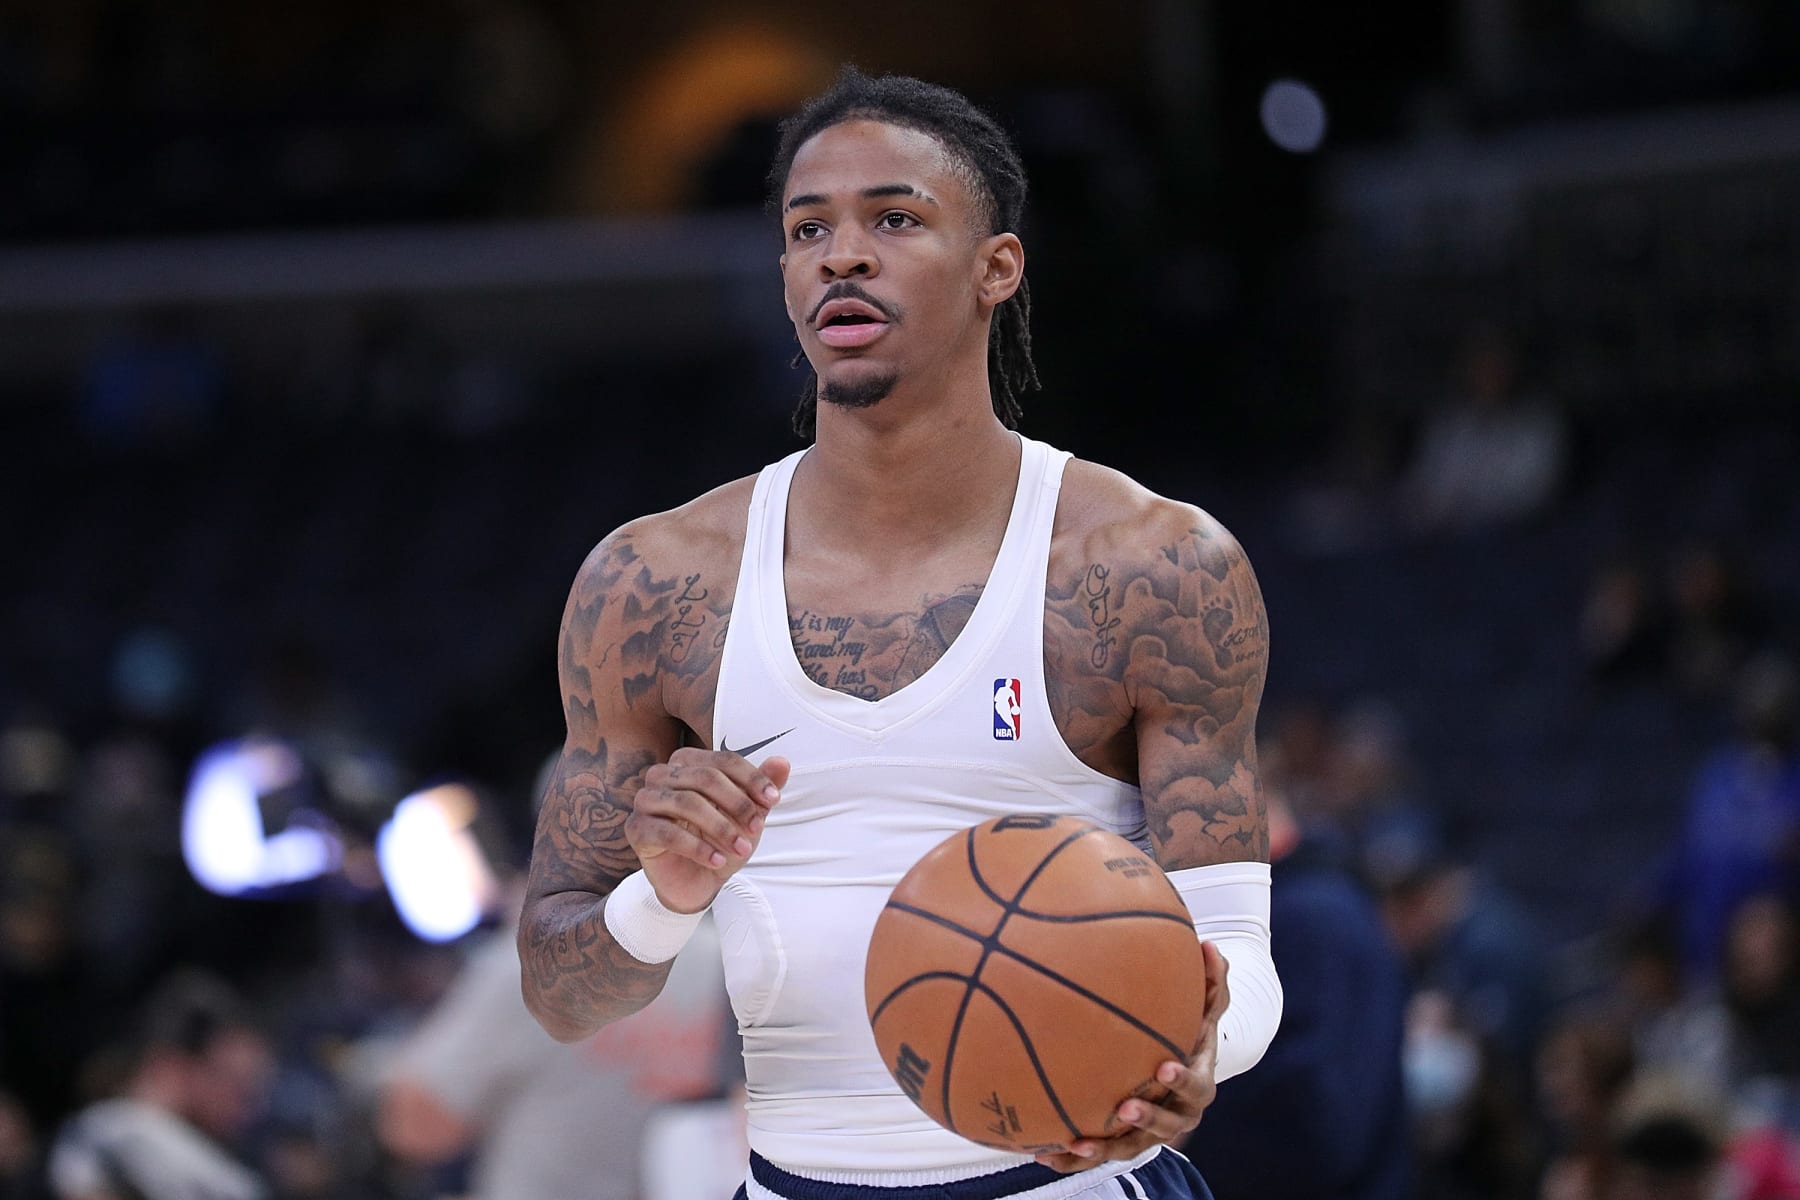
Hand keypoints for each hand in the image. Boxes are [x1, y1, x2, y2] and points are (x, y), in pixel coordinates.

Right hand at [624, 750, 787, 913]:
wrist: (697, 882)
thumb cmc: (719, 840)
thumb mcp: (747, 813)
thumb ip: (762, 786)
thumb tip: (782, 762)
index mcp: (688, 762)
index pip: (724, 760)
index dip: (752, 778)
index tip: (773, 800)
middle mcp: (662, 775)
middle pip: (705, 777)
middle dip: (737, 804)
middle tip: (758, 828)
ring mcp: (645, 800)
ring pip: (686, 803)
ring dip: (721, 828)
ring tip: (741, 849)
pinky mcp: (636, 829)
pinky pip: (667, 833)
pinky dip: (698, 848)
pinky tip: (718, 861)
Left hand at [1035, 941, 1229, 1172]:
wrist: (1179, 1063)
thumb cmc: (1190, 1027)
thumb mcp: (1205, 1004)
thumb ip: (1210, 979)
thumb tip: (1210, 945)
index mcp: (1198, 1082)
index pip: (1196, 1086)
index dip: (1183, 1081)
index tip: (1165, 1067)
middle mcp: (1177, 1113)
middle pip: (1167, 1126)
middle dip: (1148, 1119)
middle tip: (1126, 1107)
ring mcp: (1149, 1131)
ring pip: (1129, 1147)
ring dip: (1105, 1148)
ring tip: (1078, 1143)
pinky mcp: (1123, 1139)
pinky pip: (1099, 1151)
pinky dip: (1072, 1157)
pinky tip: (1042, 1152)